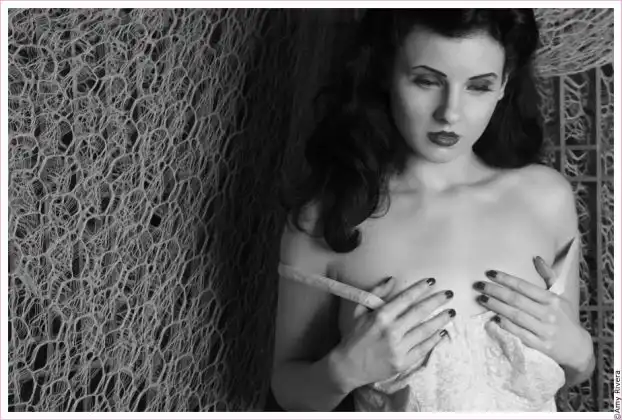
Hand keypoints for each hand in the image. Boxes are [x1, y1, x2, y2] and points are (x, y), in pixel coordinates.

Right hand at [332, 276, 455, 390]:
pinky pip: (423, 349)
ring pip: (425, 331)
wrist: (348, 367)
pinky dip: (434, 340)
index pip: (405, 299)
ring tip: (451, 312)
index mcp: (380, 317)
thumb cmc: (353, 337)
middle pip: (419, 312)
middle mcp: (391, 331)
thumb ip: (376, 293)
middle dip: (436, 301)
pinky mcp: (403, 363)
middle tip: (449, 294)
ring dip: (440, 320)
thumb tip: (392, 280)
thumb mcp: (359, 311)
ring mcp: (399, 348)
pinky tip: (442, 332)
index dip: (420, 289)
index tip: (432, 281)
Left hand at [473, 264, 590, 370]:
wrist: (578, 348)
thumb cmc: (566, 318)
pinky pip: (519, 334)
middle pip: (516, 300)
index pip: (524, 286)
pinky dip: (505, 326)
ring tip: (481, 299)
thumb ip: (548, 276)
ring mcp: (544, 330)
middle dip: (495, 291)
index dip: (505, 279)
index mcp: (552, 300)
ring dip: (496, 307)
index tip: (490, 273)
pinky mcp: (541, 346)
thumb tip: (537, 258)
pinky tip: (493, 319)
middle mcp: (548, 314)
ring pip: (515, 316)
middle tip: (478, 286)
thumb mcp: (561, 296)